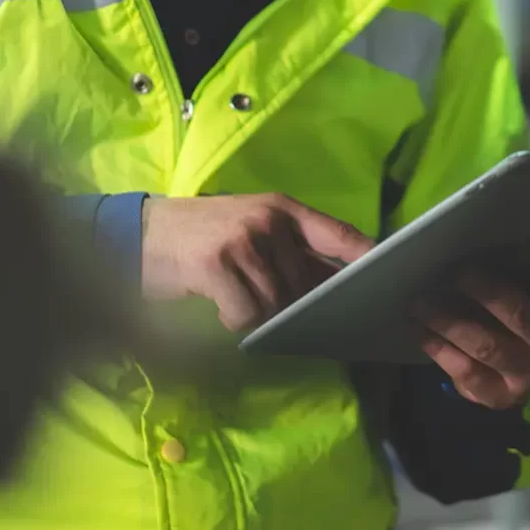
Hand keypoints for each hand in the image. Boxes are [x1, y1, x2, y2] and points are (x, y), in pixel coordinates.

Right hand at [140, 194, 374, 330]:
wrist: (140, 232)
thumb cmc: (201, 235)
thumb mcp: (251, 229)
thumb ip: (290, 251)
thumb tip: (335, 285)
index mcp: (283, 208)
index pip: (338, 233)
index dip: (365, 257)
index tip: (389, 277)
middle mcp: (269, 220)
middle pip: (304, 284)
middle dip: (291, 306)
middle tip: (262, 306)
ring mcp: (243, 241)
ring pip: (275, 304)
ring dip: (256, 315)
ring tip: (233, 300)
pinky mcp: (216, 264)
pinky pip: (245, 314)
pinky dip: (233, 321)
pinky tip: (217, 305)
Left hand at [415, 241, 529, 409]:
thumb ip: (529, 269)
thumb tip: (490, 241)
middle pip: (520, 317)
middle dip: (486, 292)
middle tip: (456, 273)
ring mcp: (528, 378)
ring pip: (487, 347)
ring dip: (450, 322)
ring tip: (421, 302)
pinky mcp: (500, 397)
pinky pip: (467, 375)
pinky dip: (441, 351)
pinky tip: (421, 331)